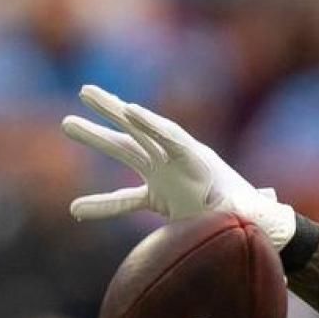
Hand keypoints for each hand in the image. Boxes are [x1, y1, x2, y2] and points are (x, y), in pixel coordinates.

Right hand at [61, 84, 298, 249]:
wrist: (250, 226)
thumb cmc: (250, 216)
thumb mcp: (243, 211)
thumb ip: (238, 207)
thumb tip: (243, 207)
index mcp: (199, 160)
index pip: (172, 138)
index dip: (152, 125)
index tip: (131, 111)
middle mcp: (177, 160)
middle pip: (141, 131)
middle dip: (114, 111)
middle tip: (85, 91)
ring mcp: (164, 175)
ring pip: (126, 152)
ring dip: (98, 138)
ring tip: (67, 123)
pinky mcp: (158, 196)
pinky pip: (125, 198)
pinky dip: (102, 204)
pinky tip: (76, 209)